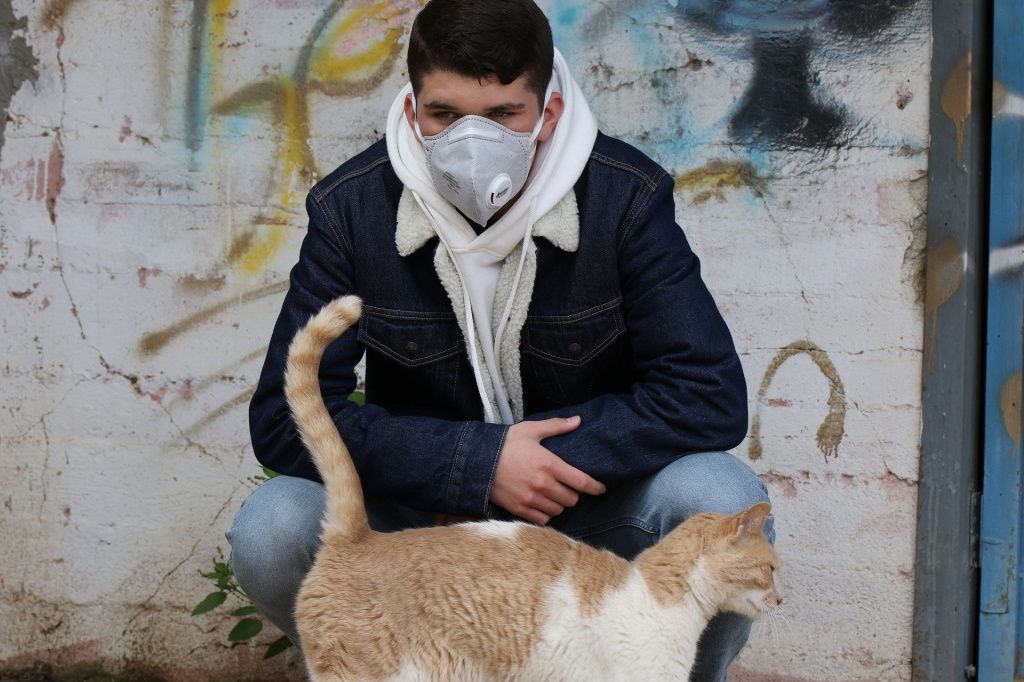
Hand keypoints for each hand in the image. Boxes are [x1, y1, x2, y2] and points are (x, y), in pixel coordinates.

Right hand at [489, 416, 606, 524]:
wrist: (476, 461)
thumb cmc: (505, 443)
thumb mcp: (530, 430)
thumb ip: (556, 426)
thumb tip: (578, 420)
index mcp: (548, 464)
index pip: (581, 481)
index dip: (595, 487)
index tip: (601, 488)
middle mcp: (542, 484)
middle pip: (572, 499)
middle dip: (574, 494)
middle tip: (568, 486)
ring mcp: (530, 499)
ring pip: (558, 510)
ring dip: (560, 504)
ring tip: (555, 494)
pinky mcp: (519, 509)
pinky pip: (543, 519)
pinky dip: (546, 514)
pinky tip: (543, 504)